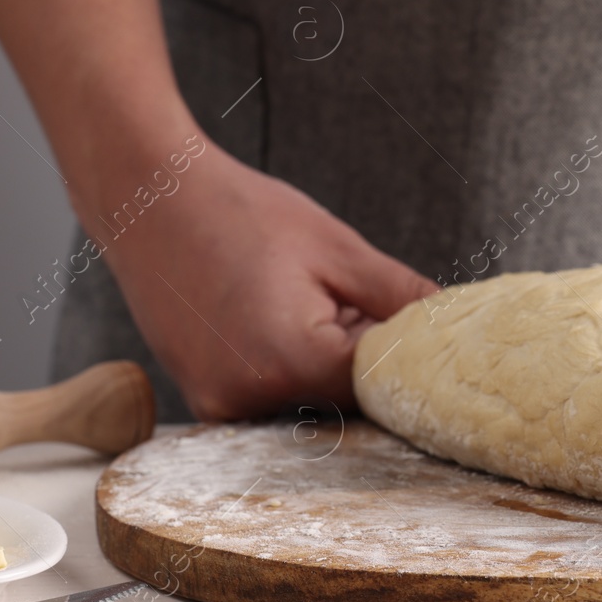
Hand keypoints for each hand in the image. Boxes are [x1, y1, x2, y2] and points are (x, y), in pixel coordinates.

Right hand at [86, 141, 435, 420]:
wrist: (147, 197)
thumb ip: (402, 298)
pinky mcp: (203, 398)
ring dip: (323, 361)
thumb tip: (454, 328)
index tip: (425, 336)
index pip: (382, 386)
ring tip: (296, 295)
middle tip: (352, 299)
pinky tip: (269, 310)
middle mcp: (252, 399)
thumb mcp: (338, 249)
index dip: (408, 358)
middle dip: (364, 358)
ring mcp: (220, 405)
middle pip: (345, 399)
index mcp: (293, 362)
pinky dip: (286, 363)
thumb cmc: (240, 212)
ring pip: (307, 398)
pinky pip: (269, 393)